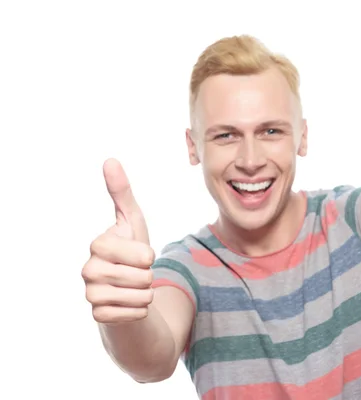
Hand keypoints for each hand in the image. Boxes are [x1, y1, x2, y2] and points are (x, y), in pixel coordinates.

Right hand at [81, 158, 154, 323]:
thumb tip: (110, 160)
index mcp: (98, 245)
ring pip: (141, 297)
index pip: (143, 255)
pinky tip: (130, 303)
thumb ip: (122, 193)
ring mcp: (91, 294)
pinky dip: (141, 310)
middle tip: (138, 273)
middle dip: (149, 276)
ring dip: (147, 293)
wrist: (125, 288)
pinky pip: (135, 314)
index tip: (140, 254)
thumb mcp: (132, 221)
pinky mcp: (99, 316)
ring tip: (135, 287)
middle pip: (143, 277)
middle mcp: (88, 270)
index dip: (149, 256)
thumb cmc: (131, 251)